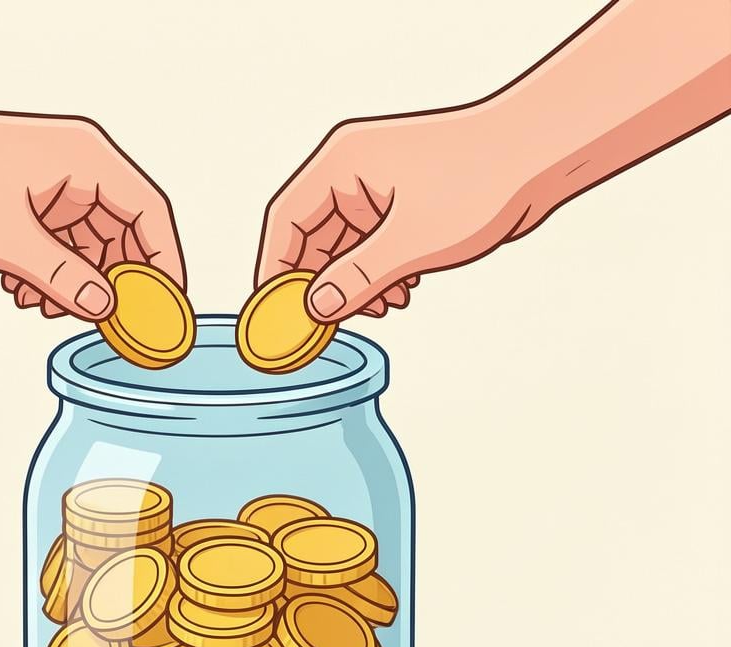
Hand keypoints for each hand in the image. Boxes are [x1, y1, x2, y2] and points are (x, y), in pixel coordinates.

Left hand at [0, 110, 183, 321]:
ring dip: (77, 282)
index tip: (168, 307)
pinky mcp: (35, 198)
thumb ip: (64, 278)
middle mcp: (80, 167)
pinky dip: (54, 272)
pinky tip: (26, 292)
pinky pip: (64, 242)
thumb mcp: (9, 240)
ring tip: (44, 305)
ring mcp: (57, 182)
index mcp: (88, 160)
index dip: (165, 263)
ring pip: (92, 243)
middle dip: (113, 281)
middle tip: (107, 322)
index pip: (150, 214)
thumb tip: (106, 309)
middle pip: (126, 233)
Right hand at [256, 108, 532, 321]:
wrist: (541, 152)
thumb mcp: (410, 242)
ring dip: (354, 284)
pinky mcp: (402, 202)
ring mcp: (378, 186)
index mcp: (342, 164)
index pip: (285, 220)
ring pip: (344, 246)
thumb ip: (357, 279)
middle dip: (321, 284)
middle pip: (312, 237)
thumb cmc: (482, 178)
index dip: (274, 269)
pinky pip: (371, 245)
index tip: (272, 312)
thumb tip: (316, 308)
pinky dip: (377, 274)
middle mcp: (353, 171)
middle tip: (328, 325)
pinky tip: (399, 294)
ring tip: (381, 308)